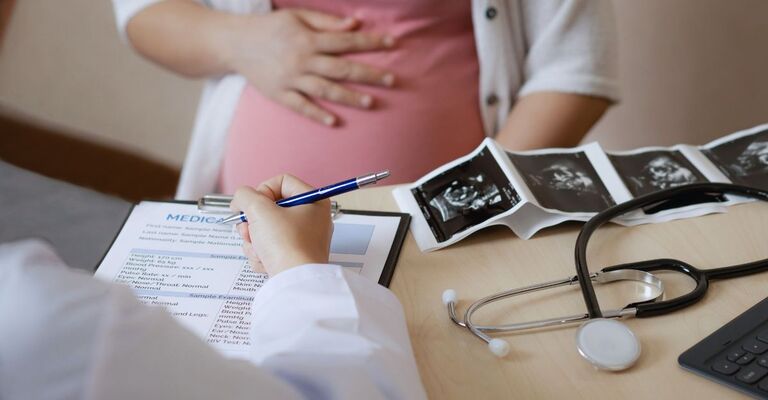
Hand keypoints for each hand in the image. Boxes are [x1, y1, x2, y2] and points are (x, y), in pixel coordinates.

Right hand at [223, 9, 395, 125]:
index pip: (345, 41)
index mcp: (308, 38)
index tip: (392, 43)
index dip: (370, 41)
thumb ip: (326, 22)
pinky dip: (317, 114)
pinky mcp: (279, 94)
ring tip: (370, 102)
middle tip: (391, 79)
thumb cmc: (270, 27)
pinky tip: (334, 122)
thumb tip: (354, 25)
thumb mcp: (297, 16)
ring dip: (349, 96)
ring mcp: (290, 79)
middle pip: (341, 68)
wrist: (234, 43)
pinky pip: (300, 106)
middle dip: (368, 73)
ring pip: (325, 90)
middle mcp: (302, 59)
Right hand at [230, 175, 332, 276]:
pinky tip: (264, 260)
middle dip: (253, 221)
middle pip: (269, 208)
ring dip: (253, 239)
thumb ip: (244, 195)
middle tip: (248, 229)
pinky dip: (261, 254)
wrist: (294, 282)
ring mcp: (302, 239)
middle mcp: (311, 218)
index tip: (251, 205)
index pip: (281, 182)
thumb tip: (240, 198)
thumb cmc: (287, 245)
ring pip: (265, 229)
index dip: (261, 191)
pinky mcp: (293, 257)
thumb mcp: (259, 210)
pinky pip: (269, 248)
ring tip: (257, 248)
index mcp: (313, 201)